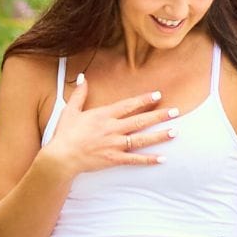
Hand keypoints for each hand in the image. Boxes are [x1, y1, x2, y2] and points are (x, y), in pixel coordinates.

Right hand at [44, 73, 175, 175]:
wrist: (61, 157)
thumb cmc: (64, 134)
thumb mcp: (70, 110)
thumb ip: (80, 93)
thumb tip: (81, 76)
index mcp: (103, 115)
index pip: (128, 105)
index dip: (144, 99)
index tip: (158, 94)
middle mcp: (112, 128)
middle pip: (140, 120)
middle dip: (159, 115)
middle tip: (176, 111)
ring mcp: (114, 144)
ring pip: (142, 139)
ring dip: (159, 135)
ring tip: (175, 131)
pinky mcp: (114, 159)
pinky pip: (135, 159)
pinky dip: (149, 160)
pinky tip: (163, 159)